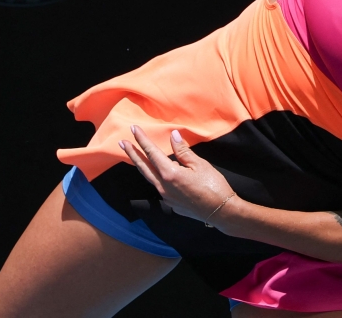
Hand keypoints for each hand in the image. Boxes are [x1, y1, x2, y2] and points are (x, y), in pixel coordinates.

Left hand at [120, 126, 235, 225]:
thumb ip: (183, 151)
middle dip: (132, 153)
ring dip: (141, 165)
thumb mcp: (200, 165)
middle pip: (143, 167)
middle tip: (121, 142)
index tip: (133, 129)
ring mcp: (166, 197)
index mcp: (170, 174)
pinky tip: (158, 172)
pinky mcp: (171, 203)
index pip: (152, 153)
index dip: (142, 140)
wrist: (220, 211)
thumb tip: (173, 136)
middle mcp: (163, 186)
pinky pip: (160, 186)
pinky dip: (155, 176)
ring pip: (149, 177)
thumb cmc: (213, 186)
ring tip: (135, 155)